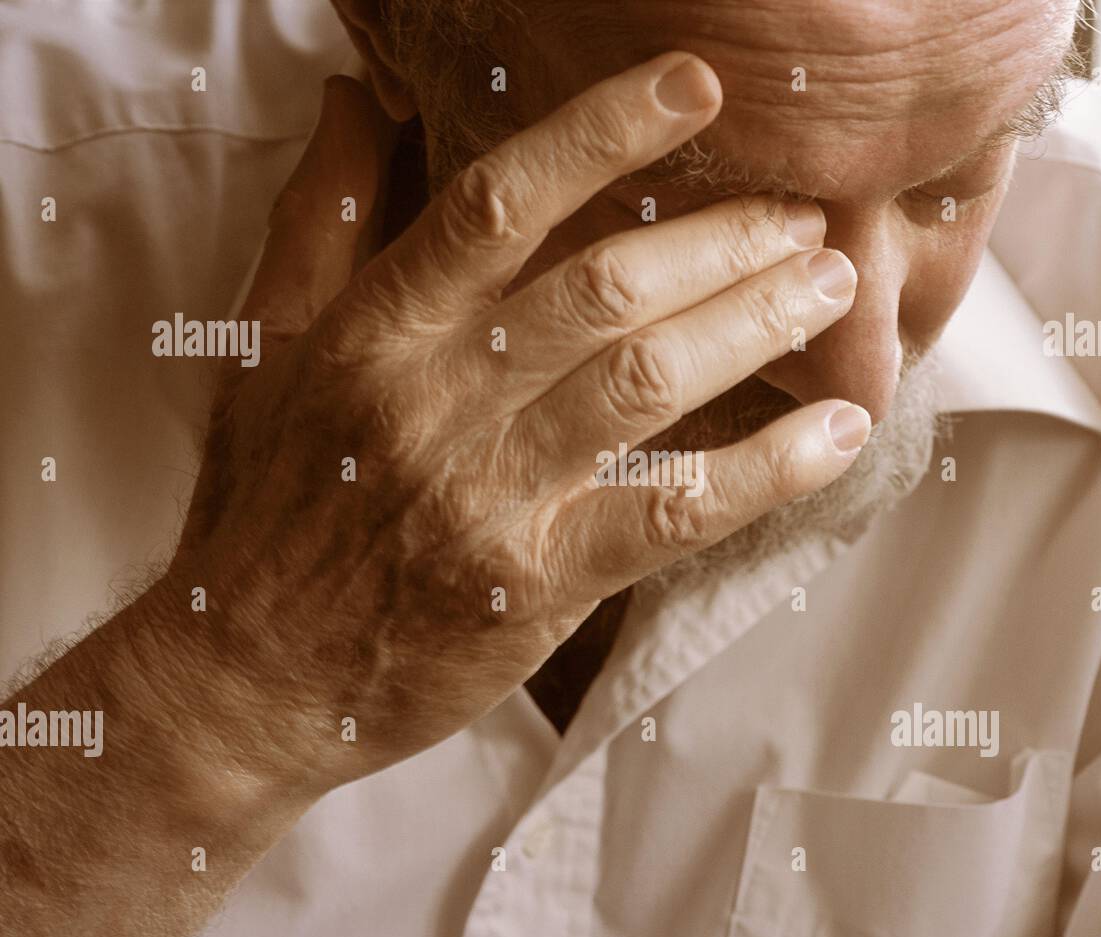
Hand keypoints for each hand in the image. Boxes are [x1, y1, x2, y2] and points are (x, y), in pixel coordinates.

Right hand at [164, 53, 866, 795]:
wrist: (252, 674)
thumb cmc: (266, 507)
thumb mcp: (268, 349)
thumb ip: (320, 218)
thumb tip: (358, 97)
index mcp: (374, 332)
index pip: (497, 203)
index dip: (601, 133)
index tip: (695, 89)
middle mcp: (436, 402)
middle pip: (603, 289)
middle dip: (721, 239)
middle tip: (801, 214)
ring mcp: (491, 496)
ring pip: (647, 382)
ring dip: (756, 324)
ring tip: (830, 288)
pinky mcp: (537, 583)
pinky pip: (671, 512)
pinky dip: (765, 471)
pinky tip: (837, 432)